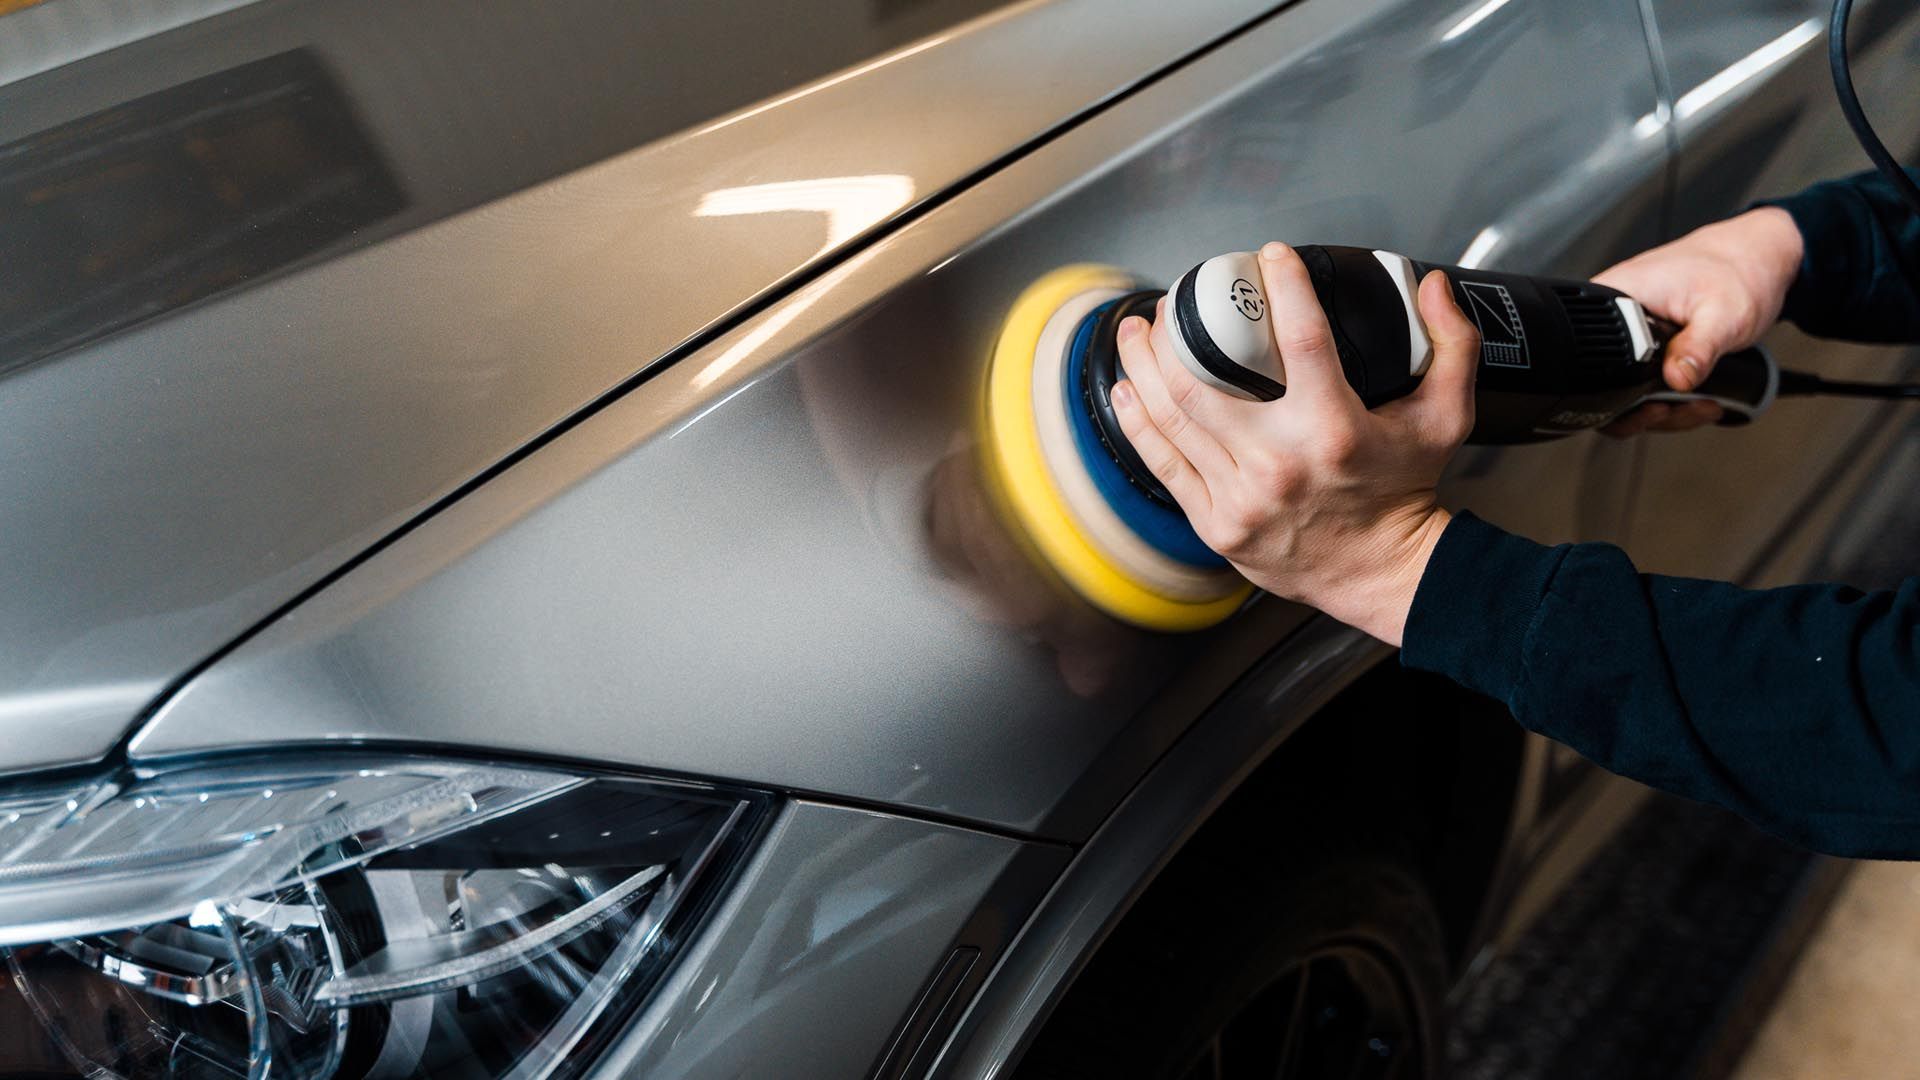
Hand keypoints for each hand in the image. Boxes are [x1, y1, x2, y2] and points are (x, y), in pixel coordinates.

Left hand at [1107, 243, 1479, 645]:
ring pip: (1171, 417)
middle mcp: (1280, 462)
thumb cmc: (1405, 492)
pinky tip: (1126, 391)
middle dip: (1172, 330)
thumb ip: (1452, 345)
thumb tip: (1433, 287)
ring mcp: (1241, 496)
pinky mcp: (1215, 523)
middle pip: (1200, 379)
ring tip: (1133, 334)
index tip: (1269, 256)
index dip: (1282, 286)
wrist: (1382, 573)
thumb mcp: (1447, 417)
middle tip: (1170, 304)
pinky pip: (1163, 464)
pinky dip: (1138, 423)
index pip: (1300, 338)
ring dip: (1142, 367)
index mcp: (1333, 429)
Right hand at [1593, 206, 1802, 434]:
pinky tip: (1695, 395)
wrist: (1757, 258)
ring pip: (1626, 390)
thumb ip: (1699, 348)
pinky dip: (1670, 397)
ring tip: (1699, 403)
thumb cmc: (1740, 270)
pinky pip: (1643, 382)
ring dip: (1664, 409)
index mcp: (1616, 295)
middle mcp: (1614, 315)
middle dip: (1647, 410)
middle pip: (1606, 384)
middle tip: (1681, 408)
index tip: (1655, 404)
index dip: (1617, 395)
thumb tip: (1676, 379)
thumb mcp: (1724, 313)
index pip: (1589, 357)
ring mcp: (1628, 332)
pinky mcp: (1644, 344)